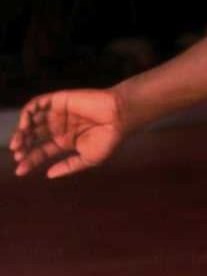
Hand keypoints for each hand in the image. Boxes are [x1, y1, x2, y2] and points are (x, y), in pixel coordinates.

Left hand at [9, 88, 127, 179]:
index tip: (19, 171)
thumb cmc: (108, 139)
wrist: (119, 118)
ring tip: (18, 142)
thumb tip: (48, 175)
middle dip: (22, 145)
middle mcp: (56, 127)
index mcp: (63, 142)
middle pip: (31, 137)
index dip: (29, 161)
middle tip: (17, 154)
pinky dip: (28, 113)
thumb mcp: (88, 159)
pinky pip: (37, 104)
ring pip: (31, 121)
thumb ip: (68, 167)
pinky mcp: (57, 100)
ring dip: (21, 131)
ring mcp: (56, 113)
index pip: (40, 152)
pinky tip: (25, 125)